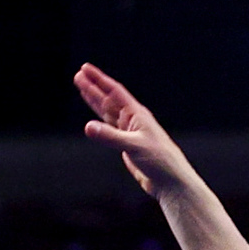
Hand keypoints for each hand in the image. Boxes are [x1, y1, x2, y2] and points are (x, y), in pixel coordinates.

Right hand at [74, 63, 197, 200]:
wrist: (169, 180)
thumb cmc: (159, 161)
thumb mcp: (133, 146)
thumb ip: (110, 137)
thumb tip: (88, 127)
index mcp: (136, 114)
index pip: (114, 91)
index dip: (99, 79)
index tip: (85, 69)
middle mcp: (132, 120)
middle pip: (108, 99)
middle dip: (93, 88)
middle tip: (78, 76)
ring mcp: (129, 132)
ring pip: (107, 112)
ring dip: (95, 101)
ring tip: (83, 89)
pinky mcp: (126, 145)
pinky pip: (109, 128)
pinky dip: (100, 121)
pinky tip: (94, 118)